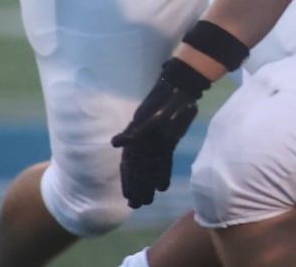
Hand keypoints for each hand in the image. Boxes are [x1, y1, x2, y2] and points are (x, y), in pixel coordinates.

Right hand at [111, 58, 209, 207]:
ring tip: (147, 201)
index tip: (128, 197)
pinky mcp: (168, 141)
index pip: (129, 165)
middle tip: (137, 206)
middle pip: (139, 170)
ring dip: (148, 184)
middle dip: (137, 188)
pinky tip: (162, 187)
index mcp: (135, 138)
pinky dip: (162, 174)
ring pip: (150, 168)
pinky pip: (164, 161)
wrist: (180, 90)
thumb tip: (115, 144)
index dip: (128, 181)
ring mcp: (156, 143)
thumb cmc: (163, 101)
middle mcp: (144, 143)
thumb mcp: (150, 115)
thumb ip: (135, 132)